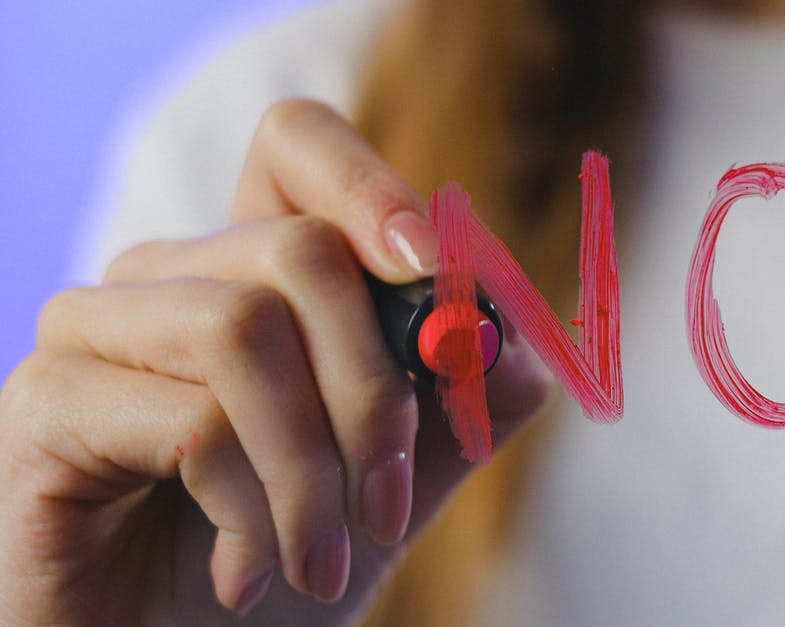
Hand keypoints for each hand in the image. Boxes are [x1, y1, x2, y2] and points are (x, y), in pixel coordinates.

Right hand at [0, 100, 552, 624]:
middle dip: (375, 391)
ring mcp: (94, 330)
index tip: (430, 268)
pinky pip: (189, 419)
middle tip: (385, 506)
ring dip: (313, 469)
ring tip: (318, 560)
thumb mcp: (396, 480)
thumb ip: (462, 406)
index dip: (372, 183)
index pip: (300, 144)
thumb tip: (516, 346)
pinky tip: (243, 576)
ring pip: (246, 329)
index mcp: (252, 271)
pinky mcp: (43, 405)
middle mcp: (168, 276)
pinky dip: (248, 512)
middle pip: (301, 249)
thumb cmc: (280, 564)